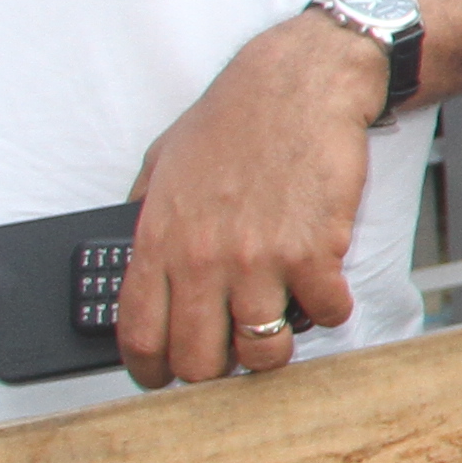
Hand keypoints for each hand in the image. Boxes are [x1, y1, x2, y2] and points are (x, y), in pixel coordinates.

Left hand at [118, 16, 381, 386]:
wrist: (298, 85)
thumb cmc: (236, 118)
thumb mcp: (163, 162)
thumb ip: (144, 217)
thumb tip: (133, 260)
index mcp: (160, 241)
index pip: (140, 336)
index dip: (152, 371)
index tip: (165, 377)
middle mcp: (204, 258)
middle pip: (200, 361)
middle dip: (215, 370)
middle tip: (230, 351)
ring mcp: (259, 260)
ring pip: (262, 352)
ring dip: (273, 349)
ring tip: (280, 324)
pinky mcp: (314, 253)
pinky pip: (325, 315)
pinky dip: (329, 310)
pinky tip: (324, 287)